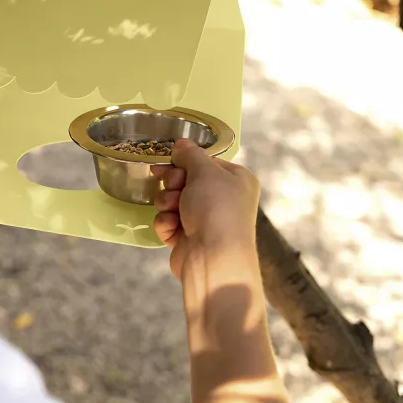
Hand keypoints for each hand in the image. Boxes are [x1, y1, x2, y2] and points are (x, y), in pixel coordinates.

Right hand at [152, 139, 260, 279]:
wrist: (214, 258)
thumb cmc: (216, 208)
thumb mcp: (205, 172)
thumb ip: (190, 154)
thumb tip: (181, 144)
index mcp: (236, 180)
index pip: (204, 162)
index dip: (184, 162)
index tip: (168, 161)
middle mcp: (222, 199)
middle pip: (184, 179)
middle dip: (173, 183)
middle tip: (175, 187)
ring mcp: (204, 220)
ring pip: (172, 199)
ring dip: (167, 202)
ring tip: (174, 211)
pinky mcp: (187, 238)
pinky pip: (168, 221)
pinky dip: (166, 222)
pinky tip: (173, 228)